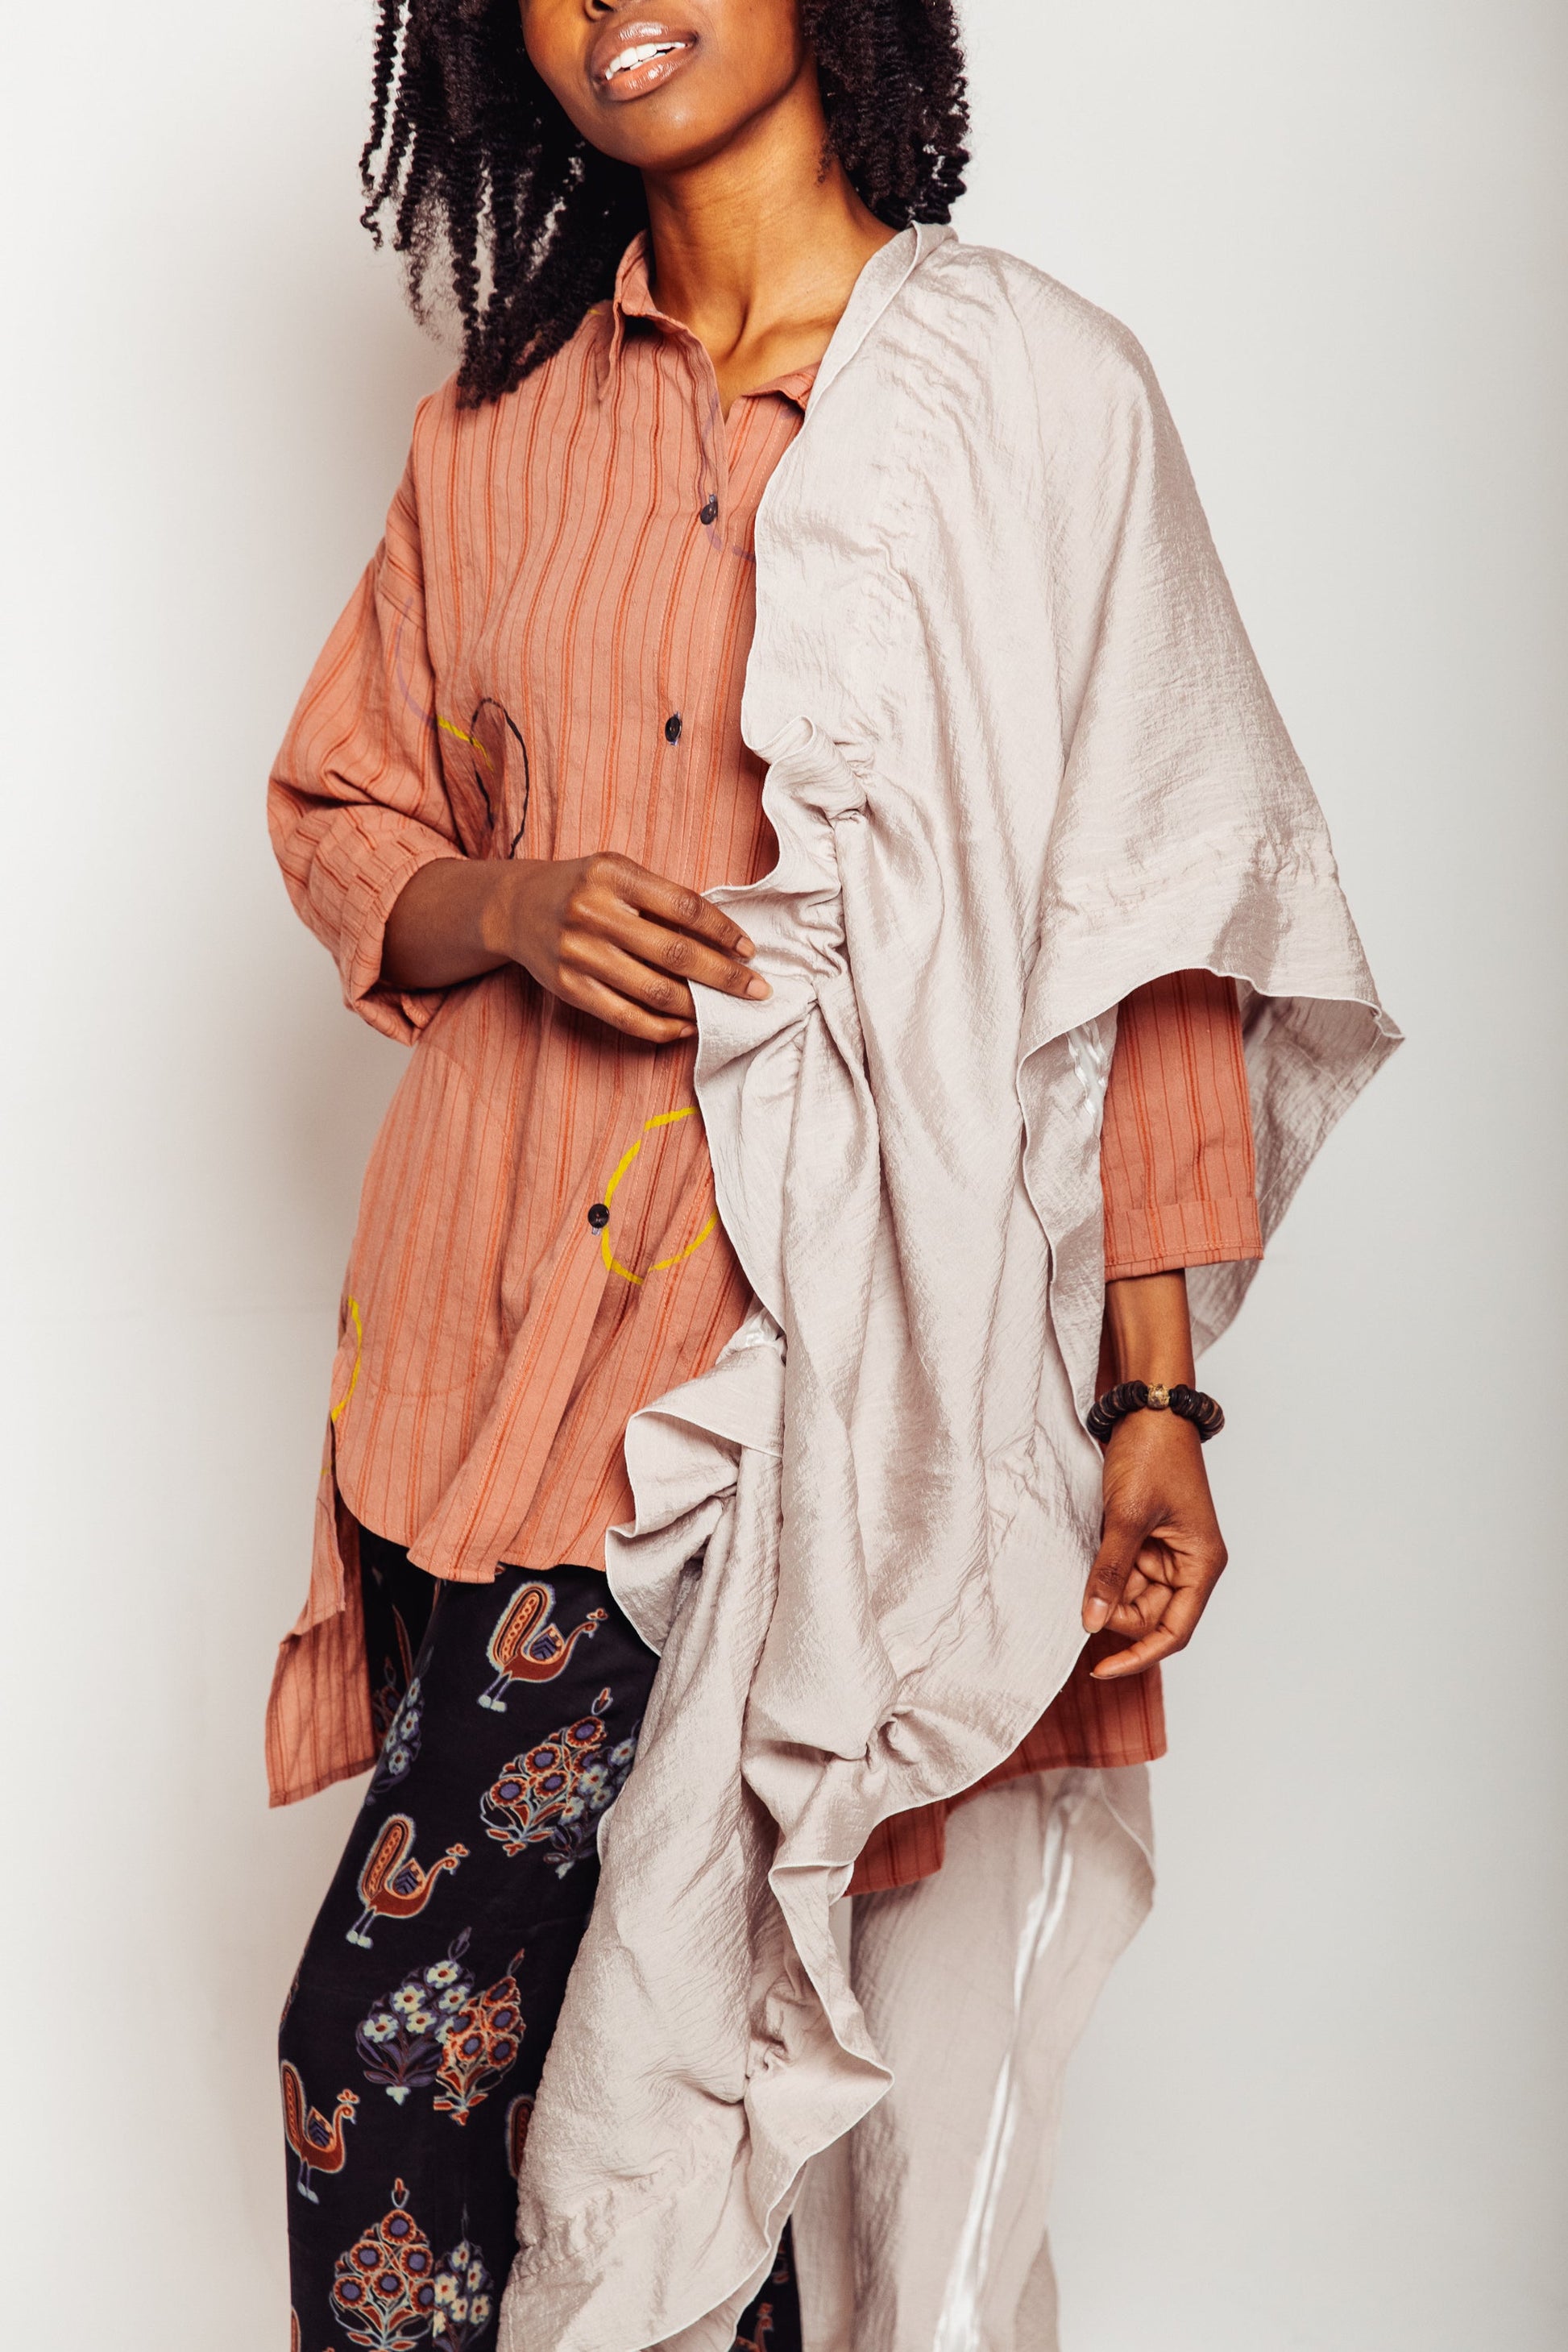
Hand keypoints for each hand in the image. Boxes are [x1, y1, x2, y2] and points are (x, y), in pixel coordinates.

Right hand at [382, 852, 769, 1042]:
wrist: (516, 907)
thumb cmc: (583, 887)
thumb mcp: (618, 871)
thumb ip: (662, 896)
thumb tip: (724, 937)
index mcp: (613, 875)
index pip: (684, 907)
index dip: (723, 931)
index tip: (750, 950)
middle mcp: (594, 913)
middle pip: (675, 953)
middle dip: (724, 976)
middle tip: (758, 989)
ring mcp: (579, 953)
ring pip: (654, 991)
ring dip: (699, 1006)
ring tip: (726, 1009)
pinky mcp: (569, 987)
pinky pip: (626, 1017)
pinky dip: (663, 1027)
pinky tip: (687, 1026)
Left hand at [1081, 1408, 1226, 1677]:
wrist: (1146, 1409)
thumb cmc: (1151, 1456)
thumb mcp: (1126, 1516)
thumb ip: (1109, 1572)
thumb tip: (1092, 1623)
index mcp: (1201, 1564)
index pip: (1173, 1632)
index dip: (1139, 1657)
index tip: (1101, 1669)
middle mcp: (1188, 1565)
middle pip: (1148, 1617)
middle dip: (1114, 1612)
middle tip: (1082, 1592)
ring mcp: (1165, 1553)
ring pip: (1130, 1596)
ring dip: (1105, 1588)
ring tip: (1089, 1551)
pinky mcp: (1144, 1540)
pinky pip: (1122, 1572)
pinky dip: (1102, 1570)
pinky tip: (1087, 1553)